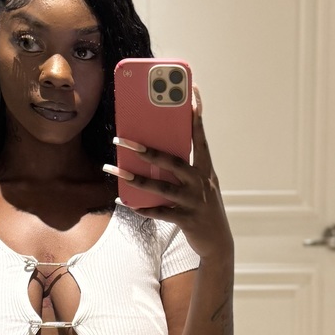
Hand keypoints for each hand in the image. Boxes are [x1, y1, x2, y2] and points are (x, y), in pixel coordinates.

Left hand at [106, 88, 231, 260]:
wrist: (218, 241)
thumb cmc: (204, 206)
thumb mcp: (201, 184)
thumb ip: (184, 168)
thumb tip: (155, 151)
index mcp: (205, 168)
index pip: (200, 137)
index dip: (196, 115)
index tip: (192, 92)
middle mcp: (201, 182)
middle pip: (173, 161)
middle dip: (147, 150)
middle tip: (124, 141)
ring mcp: (194, 201)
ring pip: (162, 187)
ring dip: (136, 179)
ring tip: (116, 171)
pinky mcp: (186, 219)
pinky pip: (160, 212)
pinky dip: (142, 208)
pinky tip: (125, 202)